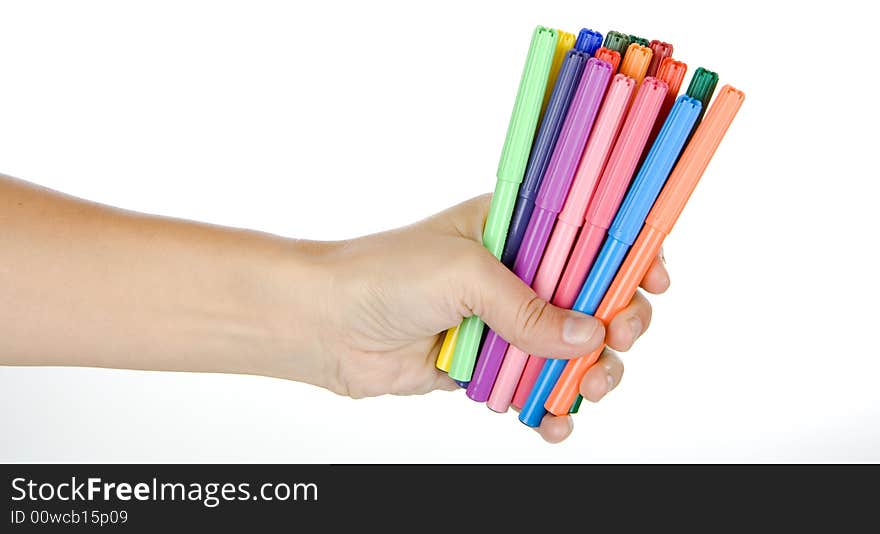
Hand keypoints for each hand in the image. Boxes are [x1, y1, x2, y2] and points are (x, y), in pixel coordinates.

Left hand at [307, 195, 669, 442]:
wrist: (327, 324)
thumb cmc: (386, 275)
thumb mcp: (465, 275)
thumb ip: (528, 307)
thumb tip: (587, 339)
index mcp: (517, 229)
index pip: (590, 235)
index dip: (628, 256)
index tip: (654, 280)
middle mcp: (517, 274)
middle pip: (591, 299)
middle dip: (616, 322)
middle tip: (618, 338)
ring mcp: (504, 322)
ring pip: (570, 350)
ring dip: (590, 372)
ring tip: (587, 388)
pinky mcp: (488, 365)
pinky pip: (534, 388)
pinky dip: (550, 408)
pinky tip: (554, 421)